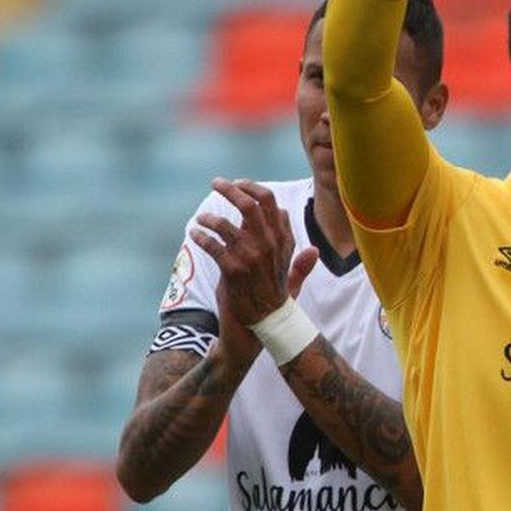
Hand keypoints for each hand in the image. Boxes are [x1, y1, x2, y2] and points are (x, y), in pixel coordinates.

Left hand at [190, 180, 318, 362]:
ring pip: (226, 224)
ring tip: (201, 219)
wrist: (263, 328)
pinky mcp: (232, 271)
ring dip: (210, 218)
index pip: (270, 202)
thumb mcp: (293, 280)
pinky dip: (201, 236)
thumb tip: (315, 250)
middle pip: (250, 204)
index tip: (238, 185)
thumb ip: (302, 264)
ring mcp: (251, 257)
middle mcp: (269, 245)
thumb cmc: (275, 302)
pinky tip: (195, 234)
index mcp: (284, 242)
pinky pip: (212, 246)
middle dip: (230, 189)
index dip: (251, 188)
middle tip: (216, 182)